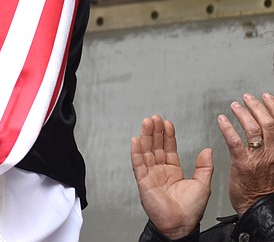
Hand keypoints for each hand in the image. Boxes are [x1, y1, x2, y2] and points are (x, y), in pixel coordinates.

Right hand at [130, 115, 212, 238]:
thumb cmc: (191, 210)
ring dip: (145, 137)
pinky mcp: (143, 181)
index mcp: (173, 171)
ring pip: (146, 151)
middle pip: (155, 146)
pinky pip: (138, 164)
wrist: (181, 225)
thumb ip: (204, 167)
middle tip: (155, 118)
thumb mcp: (202, 185)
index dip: (168, 135)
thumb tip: (207, 150)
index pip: (168, 148)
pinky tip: (136, 140)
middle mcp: (160, 171)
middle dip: (155, 131)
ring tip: (147, 123)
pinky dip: (136, 152)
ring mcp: (151, 175)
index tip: (167, 123)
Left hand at [219, 92, 273, 215]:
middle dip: (258, 106)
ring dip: (243, 113)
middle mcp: (273, 153)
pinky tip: (221, 120)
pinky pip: (234, 141)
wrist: (261, 208)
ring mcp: (259, 158)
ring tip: (235, 105)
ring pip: (253, 128)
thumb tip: (269, 130)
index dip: (273, 107)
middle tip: (248, 97)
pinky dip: (227, 127)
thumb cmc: (266, 188)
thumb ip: (273, 146)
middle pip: (268, 123)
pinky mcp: (243, 163)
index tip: (267, 97)